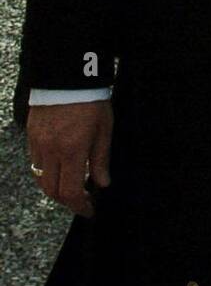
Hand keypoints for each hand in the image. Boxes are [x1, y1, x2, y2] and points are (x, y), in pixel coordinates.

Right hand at [27, 101, 112, 216]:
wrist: (68, 75)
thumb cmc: (91, 101)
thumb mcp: (104, 128)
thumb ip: (101, 158)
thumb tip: (102, 183)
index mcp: (72, 150)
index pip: (71, 191)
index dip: (80, 206)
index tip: (89, 210)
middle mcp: (51, 151)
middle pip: (52, 191)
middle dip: (67, 201)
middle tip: (82, 200)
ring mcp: (38, 144)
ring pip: (40, 179)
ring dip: (55, 188)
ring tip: (72, 186)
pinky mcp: (31, 136)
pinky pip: (35, 164)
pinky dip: (46, 173)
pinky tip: (59, 169)